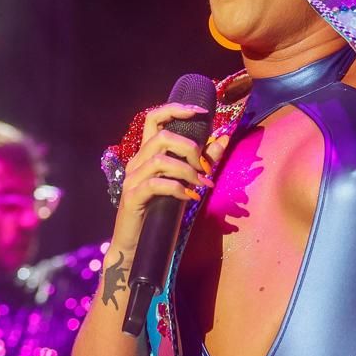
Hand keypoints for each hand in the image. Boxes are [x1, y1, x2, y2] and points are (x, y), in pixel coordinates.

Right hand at [110, 104, 227, 248]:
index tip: (202, 112)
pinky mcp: (133, 198)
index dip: (176, 109)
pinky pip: (155, 184)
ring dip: (187, 170)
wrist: (139, 246)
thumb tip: (224, 139)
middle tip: (205, 167)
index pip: (154, 118)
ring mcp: (132, 180)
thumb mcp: (186, 183)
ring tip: (201, 184)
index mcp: (147, 153)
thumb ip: (202, 162)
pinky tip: (190, 196)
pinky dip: (177, 188)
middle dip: (190, 148)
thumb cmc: (162, 213)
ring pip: (159, 160)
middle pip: (161, 137)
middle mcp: (136, 162)